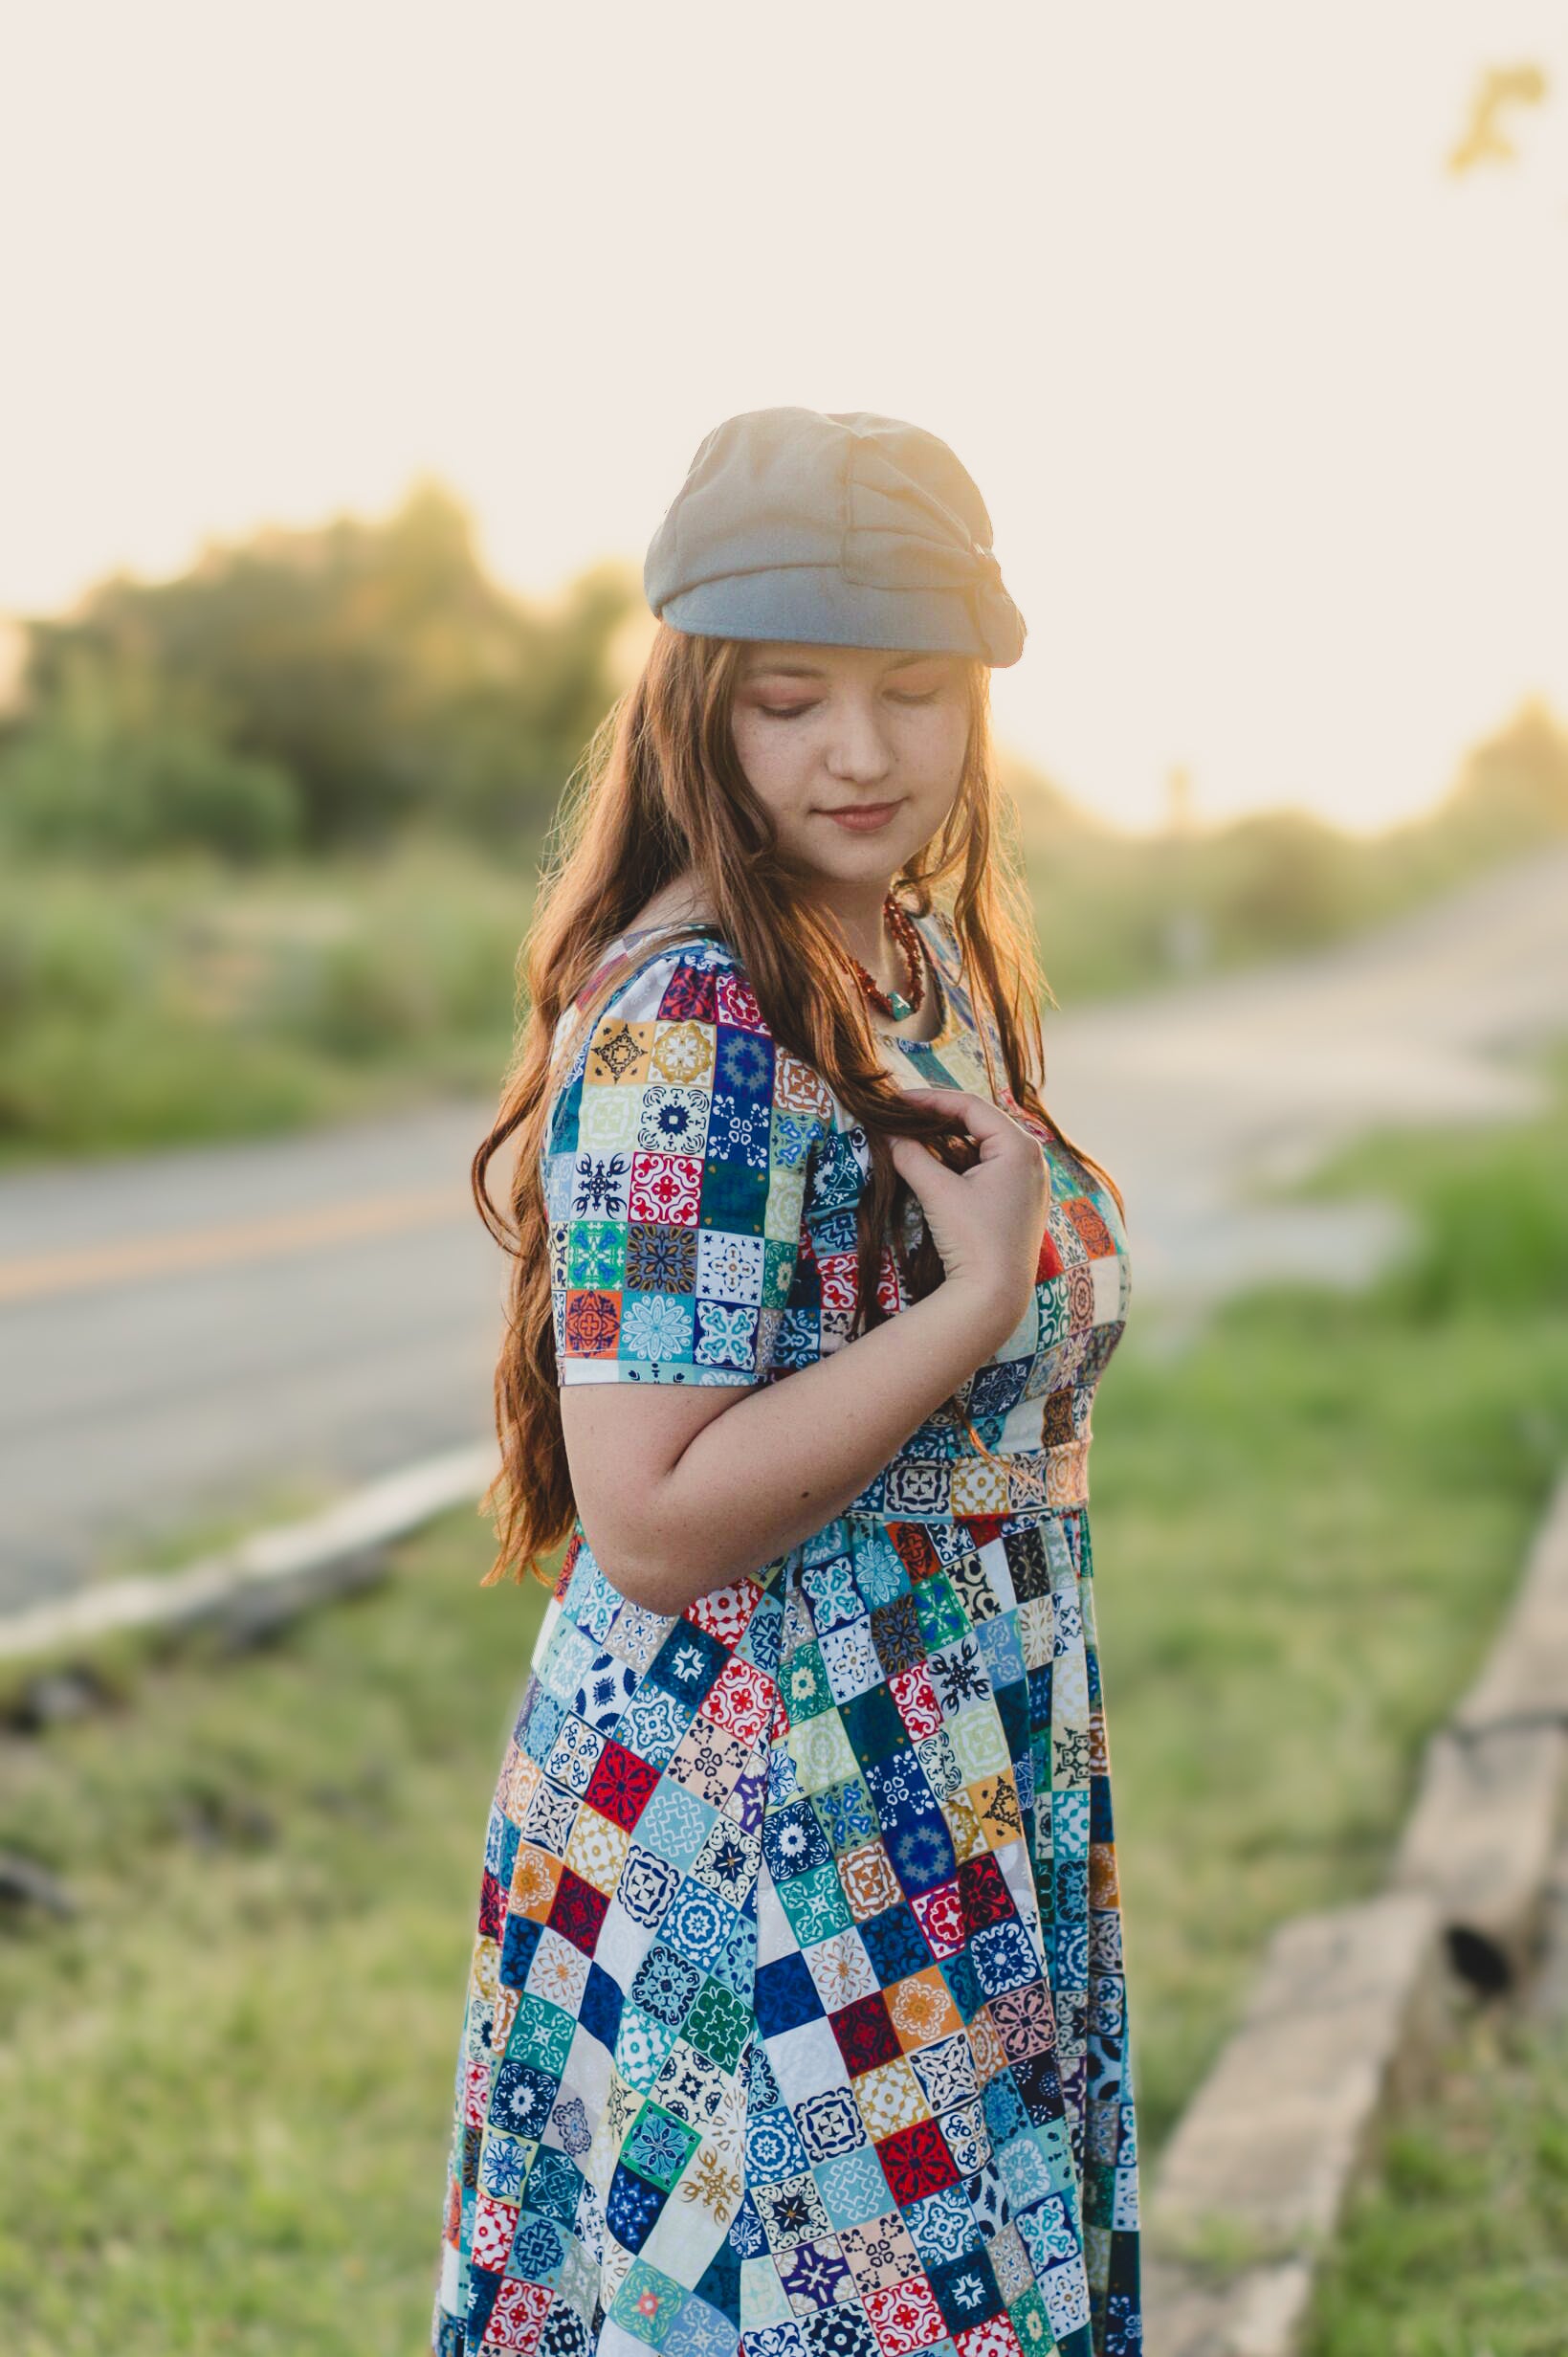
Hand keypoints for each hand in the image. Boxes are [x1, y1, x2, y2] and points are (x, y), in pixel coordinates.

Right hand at [888, 1085, 1047, 1342]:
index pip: (971, 1106)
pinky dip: (961, 1163)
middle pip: (980, 1123)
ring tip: (914, 1137)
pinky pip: (989, 1169)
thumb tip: (889, 1136)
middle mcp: (1031, 1159)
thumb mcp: (938, 1192)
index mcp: (1020, 1147)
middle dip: (939, 1118)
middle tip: (903, 1115)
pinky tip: (936, 1166)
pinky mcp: (1020, 1203)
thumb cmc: (972, 1239)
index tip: (898, 1099)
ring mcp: (1029, 1183)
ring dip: (948, 1142)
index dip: (930, 1099)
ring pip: (983, 1147)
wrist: (994, 1296)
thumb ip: (911, 1156)